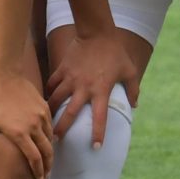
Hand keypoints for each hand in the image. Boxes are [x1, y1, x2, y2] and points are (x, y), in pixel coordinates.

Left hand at [0, 68, 53, 178]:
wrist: (4, 75)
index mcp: (19, 133)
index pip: (34, 158)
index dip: (38, 171)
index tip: (38, 178)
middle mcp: (34, 126)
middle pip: (47, 151)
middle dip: (48, 165)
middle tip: (45, 173)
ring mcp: (41, 116)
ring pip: (50, 138)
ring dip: (49, 150)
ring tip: (46, 159)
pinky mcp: (44, 107)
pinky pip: (50, 125)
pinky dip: (49, 135)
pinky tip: (45, 140)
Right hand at [43, 24, 136, 149]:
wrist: (96, 32)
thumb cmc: (115, 52)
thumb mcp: (129, 71)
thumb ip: (133, 89)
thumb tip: (135, 105)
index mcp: (101, 90)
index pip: (99, 117)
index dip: (98, 133)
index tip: (95, 147)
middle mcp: (83, 87)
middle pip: (70, 113)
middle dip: (61, 128)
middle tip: (55, 141)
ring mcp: (70, 78)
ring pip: (55, 99)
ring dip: (50, 112)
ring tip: (45, 122)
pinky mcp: (62, 69)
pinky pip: (52, 84)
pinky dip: (48, 92)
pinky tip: (44, 99)